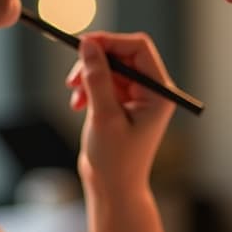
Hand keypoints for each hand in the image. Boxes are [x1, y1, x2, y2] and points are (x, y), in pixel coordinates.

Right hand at [66, 32, 175, 197]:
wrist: (112, 190)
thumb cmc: (115, 161)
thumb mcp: (104, 117)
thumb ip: (97, 79)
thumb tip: (88, 45)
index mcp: (158, 92)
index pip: (138, 48)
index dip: (110, 42)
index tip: (83, 44)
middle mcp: (151, 90)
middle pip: (121, 54)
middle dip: (95, 62)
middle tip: (72, 77)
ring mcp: (136, 96)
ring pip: (109, 67)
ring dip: (88, 77)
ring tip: (74, 97)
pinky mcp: (121, 103)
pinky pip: (102, 81)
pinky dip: (87, 88)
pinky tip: (77, 104)